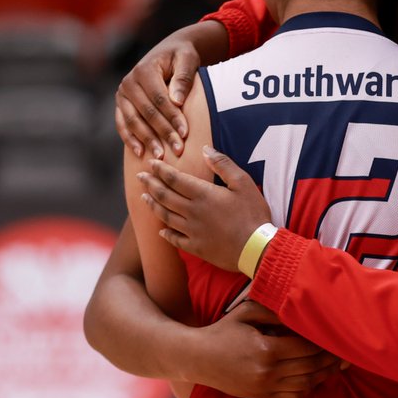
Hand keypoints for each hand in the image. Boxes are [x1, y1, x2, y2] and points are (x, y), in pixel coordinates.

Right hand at [115, 30, 202, 159]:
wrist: (170, 52)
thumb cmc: (182, 57)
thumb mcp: (188, 60)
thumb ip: (183, 78)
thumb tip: (177, 100)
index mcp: (144, 70)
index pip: (159, 98)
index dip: (172, 117)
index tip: (185, 134)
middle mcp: (129, 82)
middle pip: (146, 112)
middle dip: (163, 133)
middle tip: (177, 150)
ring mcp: (122, 94)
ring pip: (133, 121)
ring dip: (147, 140)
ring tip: (160, 156)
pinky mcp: (121, 104)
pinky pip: (123, 124)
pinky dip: (130, 139)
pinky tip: (141, 152)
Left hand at [138, 146, 272, 272]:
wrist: (257, 248)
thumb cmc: (253, 214)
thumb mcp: (243, 183)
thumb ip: (223, 165)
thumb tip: (204, 150)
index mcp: (203, 194)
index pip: (175, 179)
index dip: (161, 170)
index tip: (151, 163)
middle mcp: (192, 212)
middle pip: (165, 196)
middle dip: (151, 184)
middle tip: (140, 176)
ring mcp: (192, 231)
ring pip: (166, 216)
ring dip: (153, 205)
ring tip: (144, 197)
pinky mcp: (196, 247)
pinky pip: (175, 239)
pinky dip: (166, 233)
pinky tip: (161, 230)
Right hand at [187, 301, 343, 397]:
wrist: (197, 358)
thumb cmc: (223, 331)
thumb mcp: (246, 312)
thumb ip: (275, 311)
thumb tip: (300, 311)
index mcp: (267, 350)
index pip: (307, 348)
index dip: (325, 343)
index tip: (337, 336)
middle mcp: (269, 373)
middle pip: (311, 367)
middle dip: (331, 360)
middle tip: (346, 352)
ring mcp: (265, 388)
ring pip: (306, 385)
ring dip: (323, 376)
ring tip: (336, 366)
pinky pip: (293, 397)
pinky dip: (307, 389)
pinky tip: (315, 378)